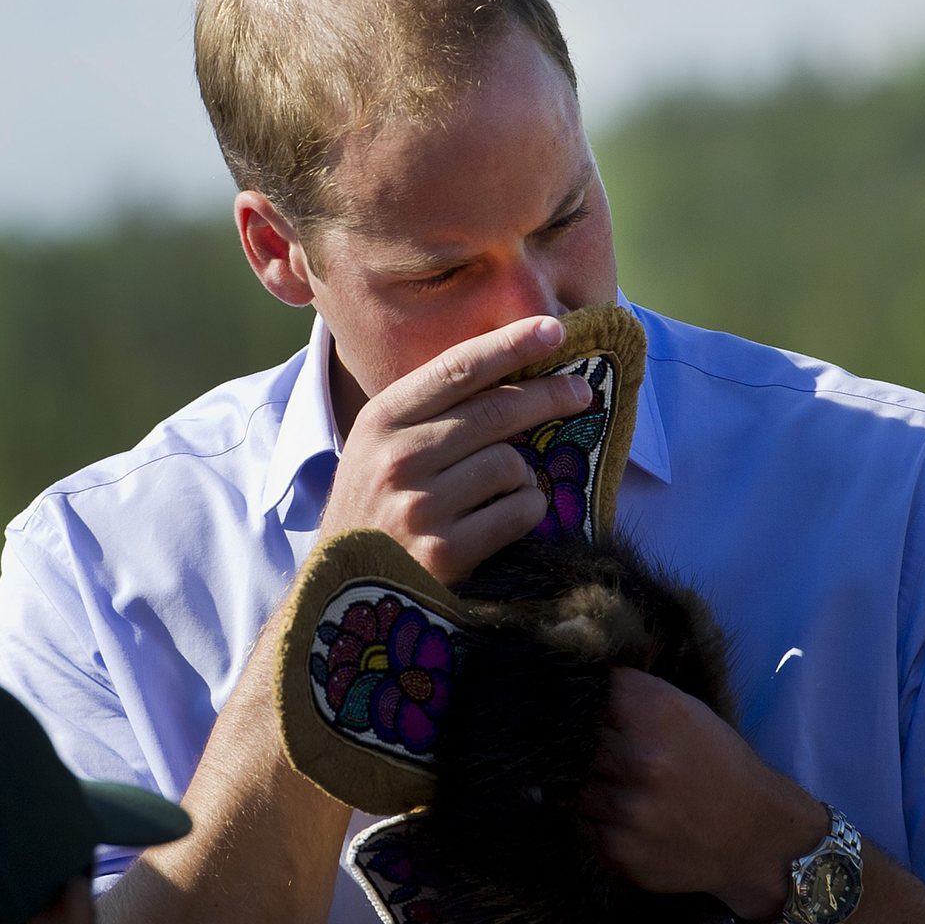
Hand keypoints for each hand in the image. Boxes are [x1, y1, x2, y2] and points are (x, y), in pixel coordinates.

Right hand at [319, 315, 592, 583]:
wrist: (344, 594)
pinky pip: (520, 510)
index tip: (553, 330)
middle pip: (496, 410)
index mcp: (381, 421)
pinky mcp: (447, 552)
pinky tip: (503, 521)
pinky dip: (525, 511)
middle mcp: (397, 458)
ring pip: (512, 463)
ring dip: (521, 474)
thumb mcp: (380, 448)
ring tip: (500, 491)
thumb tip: (510, 369)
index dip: (510, 345)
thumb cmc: (374, 510)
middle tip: (580, 393)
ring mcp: (421, 506)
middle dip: (549, 395)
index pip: (457, 369)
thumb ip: (430, 412)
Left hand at [577, 668, 828, 919]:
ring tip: (608, 784)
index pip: (590, 692)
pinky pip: (579, 823)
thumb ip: (634, 692)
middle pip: (572, 737)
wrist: (758, 837)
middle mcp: (640, 759)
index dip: (583, 698)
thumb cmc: (721, 764)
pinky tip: (618, 816)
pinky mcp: (618, 851)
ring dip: (581, 781)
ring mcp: (627, 809)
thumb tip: (581, 676)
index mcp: (658, 713)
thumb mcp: (687, 710)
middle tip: (588, 747)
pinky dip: (591, 817)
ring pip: (569, 783)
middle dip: (576, 741)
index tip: (583, 706)